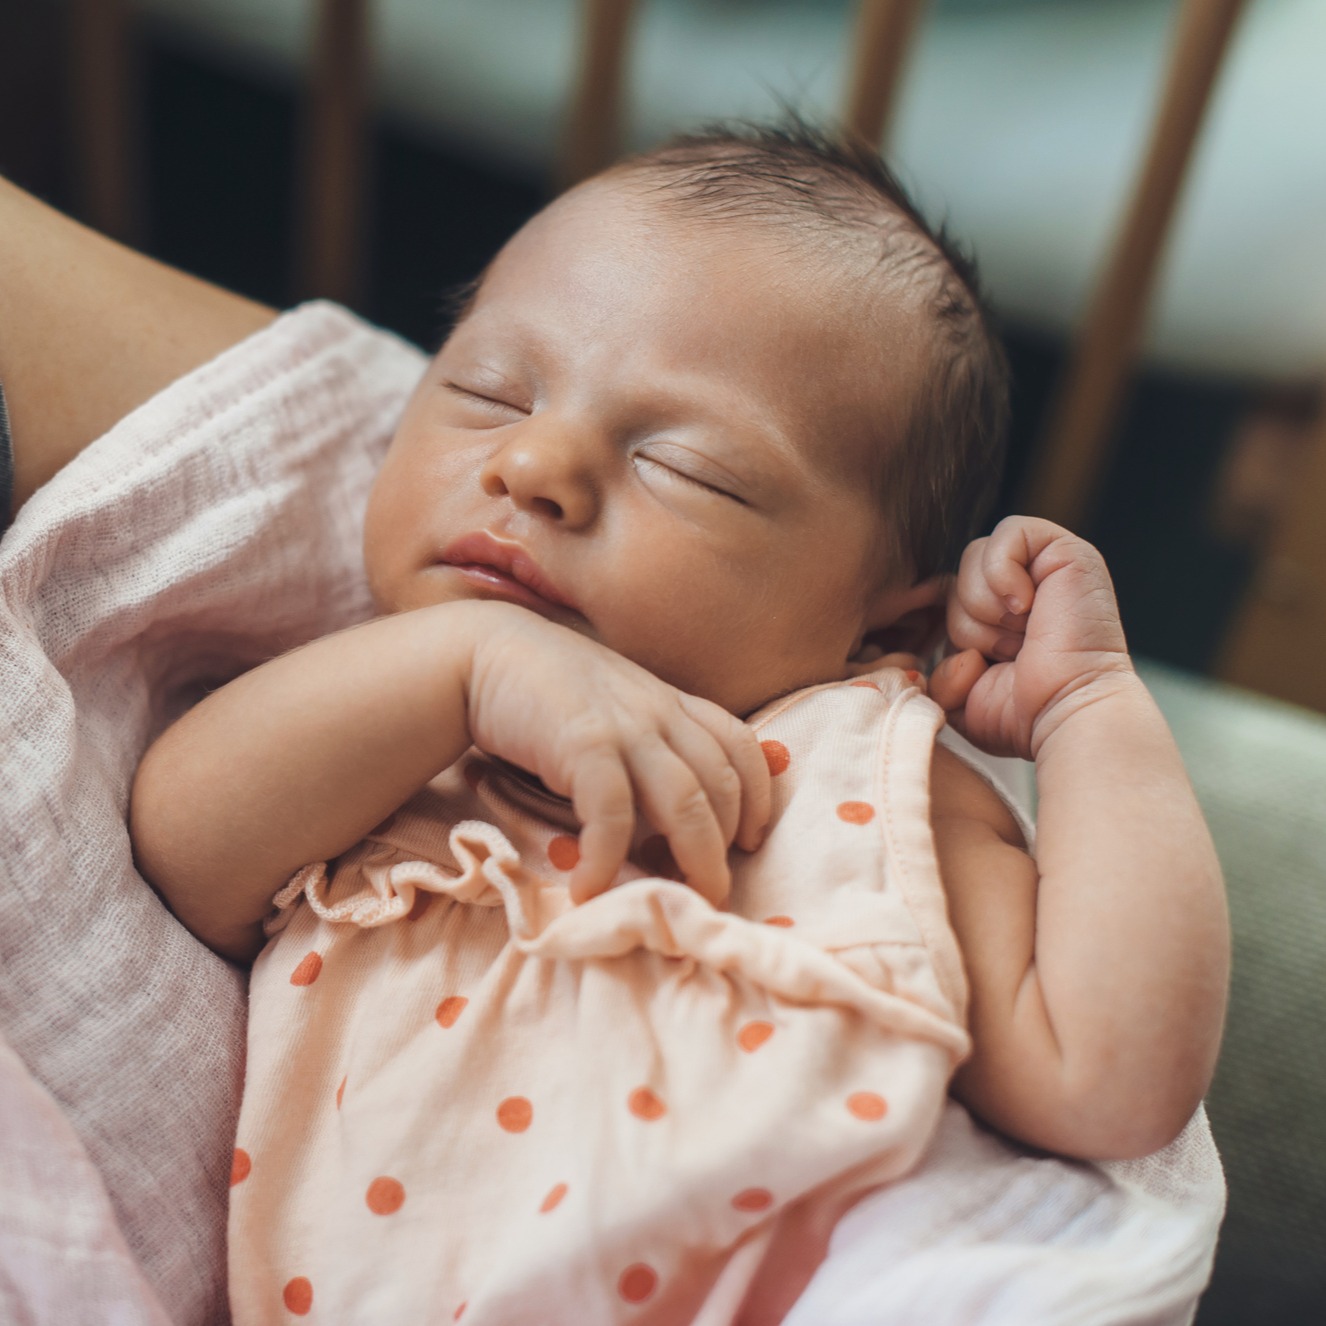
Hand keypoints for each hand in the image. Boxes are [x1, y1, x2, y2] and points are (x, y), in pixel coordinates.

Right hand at [464, 605, 770, 903]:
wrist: (483, 653)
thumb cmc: (545, 690)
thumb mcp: (613, 709)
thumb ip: (643, 745)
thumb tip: (662, 819)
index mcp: (670, 702)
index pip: (740, 745)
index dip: (758, 797)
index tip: (752, 841)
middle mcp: (659, 711)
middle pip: (722, 784)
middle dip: (726, 846)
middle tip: (713, 892)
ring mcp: (625, 726)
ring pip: (686, 802)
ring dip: (691, 860)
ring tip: (677, 901)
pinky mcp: (584, 743)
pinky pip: (613, 812)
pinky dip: (609, 857)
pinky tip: (591, 887)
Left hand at [927, 516, 1132, 759]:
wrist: (1067, 711)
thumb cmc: (1023, 712)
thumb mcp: (961, 695)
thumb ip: (939, 672)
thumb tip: (950, 653)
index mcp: (1000, 613)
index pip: (948, 595)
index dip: (958, 633)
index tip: (989, 665)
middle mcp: (1023, 585)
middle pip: (957, 576)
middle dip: (971, 624)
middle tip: (1012, 652)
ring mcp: (1045, 565)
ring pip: (974, 557)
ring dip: (987, 609)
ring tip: (1025, 635)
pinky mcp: (1065, 550)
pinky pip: (1007, 533)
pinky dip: (1003, 575)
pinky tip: (1027, 608)